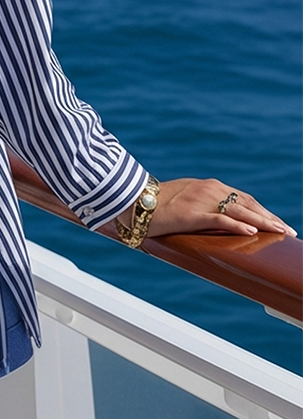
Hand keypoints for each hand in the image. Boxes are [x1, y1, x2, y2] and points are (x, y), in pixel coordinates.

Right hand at [139, 178, 296, 238]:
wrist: (131, 200)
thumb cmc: (157, 202)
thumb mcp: (185, 198)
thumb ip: (203, 204)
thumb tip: (219, 219)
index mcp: (208, 186)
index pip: (244, 198)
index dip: (263, 211)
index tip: (278, 223)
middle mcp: (208, 189)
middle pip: (247, 204)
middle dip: (270, 218)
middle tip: (288, 232)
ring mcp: (200, 201)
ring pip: (238, 211)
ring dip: (262, 222)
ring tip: (280, 232)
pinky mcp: (190, 214)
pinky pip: (218, 219)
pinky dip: (237, 225)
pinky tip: (251, 232)